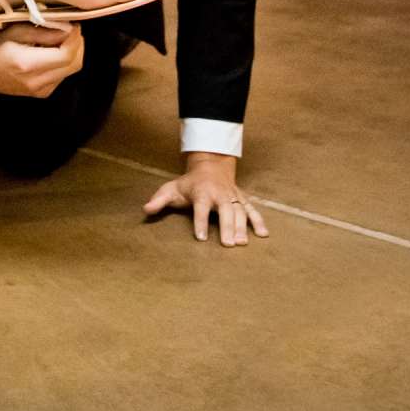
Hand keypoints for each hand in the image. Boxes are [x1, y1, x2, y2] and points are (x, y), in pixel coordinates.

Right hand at [0, 24, 83, 99]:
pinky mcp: (42, 93)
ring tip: (60, 39)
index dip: (75, 38)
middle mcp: (36, 81)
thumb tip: (68, 28)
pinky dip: (64, 62)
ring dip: (72, 53)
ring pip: (71, 70)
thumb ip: (42, 31)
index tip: (73, 24)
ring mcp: (40, 91)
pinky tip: (52, 52)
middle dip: (78, 44)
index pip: (66, 54)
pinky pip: (62, 76)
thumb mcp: (13, 32)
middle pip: (74, 63)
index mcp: (28, 64)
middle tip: (71, 30)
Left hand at [143, 152, 267, 246]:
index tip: (200, 237)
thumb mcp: (171, 188)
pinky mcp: (242, 199)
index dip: (200, 222)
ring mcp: (232, 197)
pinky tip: (263, 235)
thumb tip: (146, 209)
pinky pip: (252, 210)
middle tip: (228, 244)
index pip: (200, 208)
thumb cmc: (189, 183)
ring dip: (243, 227)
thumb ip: (159, 200)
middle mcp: (219, 194)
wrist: (211, 165)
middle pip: (224, 211)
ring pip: (240, 211)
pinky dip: (259, 221)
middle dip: (226, 227)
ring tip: (242, 243)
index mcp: (202, 192)